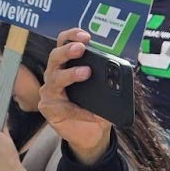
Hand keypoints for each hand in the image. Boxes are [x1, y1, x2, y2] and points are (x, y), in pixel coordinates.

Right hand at [38, 29, 113, 163]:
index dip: (72, 36)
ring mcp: (50, 91)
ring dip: (70, 74)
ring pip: (55, 78)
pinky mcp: (48, 108)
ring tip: (86, 72)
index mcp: (66, 64)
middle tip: (81, 48)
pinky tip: (93, 114)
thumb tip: (121, 73)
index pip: (64, 43)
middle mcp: (54, 74)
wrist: (89, 134)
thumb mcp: (104, 90)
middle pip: (55, 57)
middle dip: (67, 50)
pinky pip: (64, 107)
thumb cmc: (94, 106)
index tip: (85, 36)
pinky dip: (80, 111)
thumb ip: (109, 79)